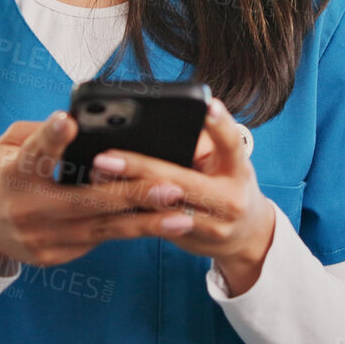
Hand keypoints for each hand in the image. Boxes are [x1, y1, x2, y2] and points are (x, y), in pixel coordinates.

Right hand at [0, 113, 191, 270]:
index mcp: (14, 172)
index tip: (69, 122)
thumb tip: (83, 124)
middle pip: (85, 200)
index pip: (35, 152)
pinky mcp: (56, 255)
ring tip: (182, 216)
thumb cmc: (3, 175)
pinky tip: (160, 225)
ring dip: (146, 223)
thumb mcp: (8, 145)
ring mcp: (43, 237)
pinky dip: (129, 231)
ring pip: (102, 229)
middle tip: (170, 186)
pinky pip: (98, 241)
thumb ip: (42, 133)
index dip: (52, 137)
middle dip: (131, 194)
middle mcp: (29, 208)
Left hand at [92, 97, 275, 293]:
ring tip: (97, 176)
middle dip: (140, 167)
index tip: (207, 104)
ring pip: (163, 207)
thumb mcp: (227, 163)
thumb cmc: (228, 185)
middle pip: (182, 180)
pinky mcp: (190, 239)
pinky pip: (155, 225)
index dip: (220, 125)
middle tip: (105, 157)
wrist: (248, 235)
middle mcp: (229, 199)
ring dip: (126, 191)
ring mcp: (212, 224)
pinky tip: (104, 200)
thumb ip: (202, 145)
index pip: (231, 143)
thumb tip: (161, 122)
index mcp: (237, 170)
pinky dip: (130, 211)